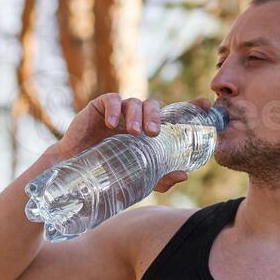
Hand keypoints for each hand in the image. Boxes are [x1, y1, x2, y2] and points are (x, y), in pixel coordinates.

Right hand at [48, 93, 202, 193]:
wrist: (74, 175)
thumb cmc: (108, 175)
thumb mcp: (138, 178)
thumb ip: (160, 177)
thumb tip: (184, 175)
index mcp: (148, 131)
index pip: (172, 114)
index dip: (189, 107)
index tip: (205, 105)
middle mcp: (136, 119)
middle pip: (153, 106)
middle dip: (157, 116)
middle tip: (155, 133)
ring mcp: (117, 112)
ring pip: (134, 102)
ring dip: (137, 115)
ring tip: (134, 133)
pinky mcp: (98, 108)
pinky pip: (111, 100)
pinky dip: (114, 110)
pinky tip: (113, 125)